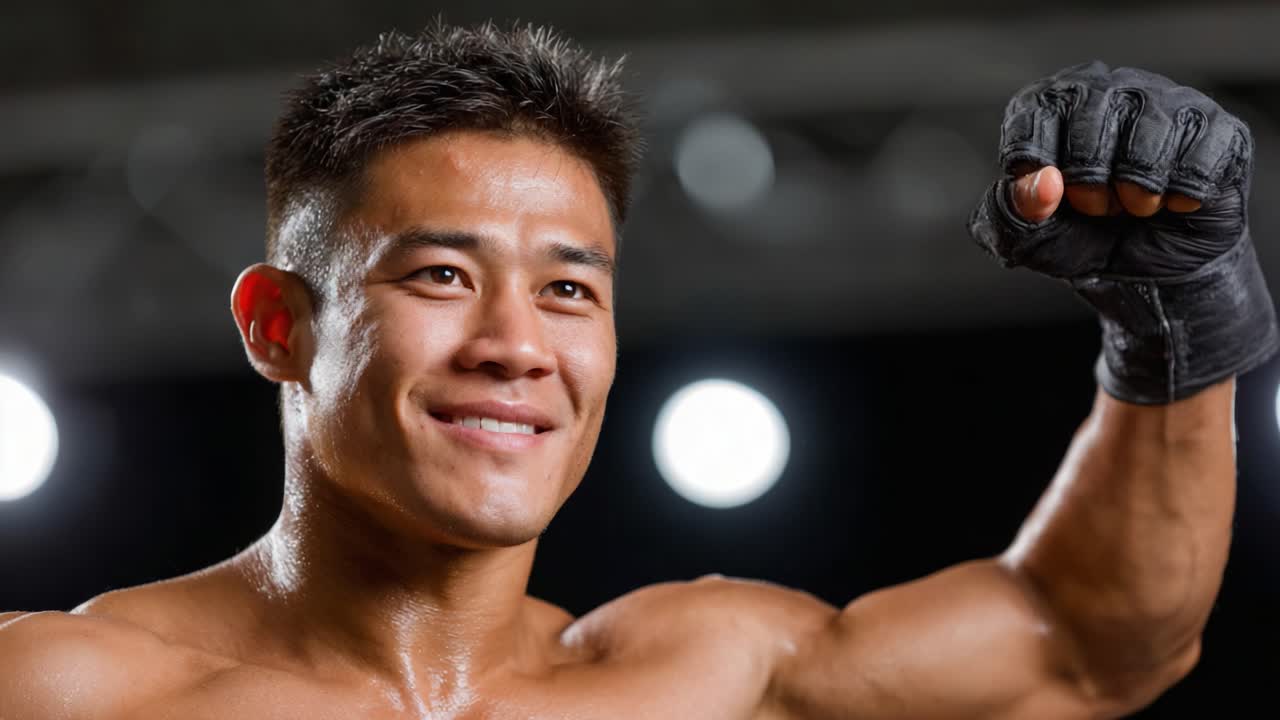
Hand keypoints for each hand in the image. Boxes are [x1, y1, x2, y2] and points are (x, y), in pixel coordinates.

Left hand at [968, 62, 1277, 403]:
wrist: (1146, 275)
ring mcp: (1170, 102)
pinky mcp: (1219, 129)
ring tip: (1135, 204)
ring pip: (1150, 134)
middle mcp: (1111, 87)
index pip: (1032, 112)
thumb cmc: (1080, 239)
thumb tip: (1044, 183)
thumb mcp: (1027, 235)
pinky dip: (1180, 197)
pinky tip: (1174, 202)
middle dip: (1088, 181)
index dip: (1036, 165)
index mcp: (1053, 102)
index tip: (1046, 196)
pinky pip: (1199, 158)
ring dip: (1137, 190)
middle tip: (1097, 206)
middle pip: (1092, 115)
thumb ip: (1011, 210)